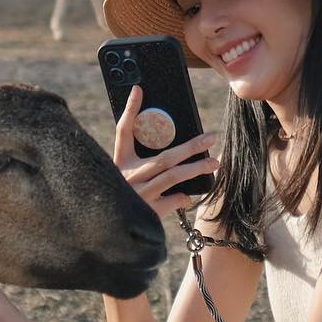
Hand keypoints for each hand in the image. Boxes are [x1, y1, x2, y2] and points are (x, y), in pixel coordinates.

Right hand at [114, 85, 217, 219]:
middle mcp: (127, 177)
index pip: (122, 131)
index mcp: (118, 164)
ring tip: (215, 163)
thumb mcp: (121, 179)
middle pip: (164, 157)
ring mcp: (138, 196)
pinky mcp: (148, 213)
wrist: (106, 231)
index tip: (138, 89)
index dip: (130, 109)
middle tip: (210, 137)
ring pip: (173, 176)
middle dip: (190, 146)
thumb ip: (140, 168)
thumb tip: (171, 157)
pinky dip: (183, 197)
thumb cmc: (119, 199)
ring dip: (196, 168)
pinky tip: (188, 195)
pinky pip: (173, 200)